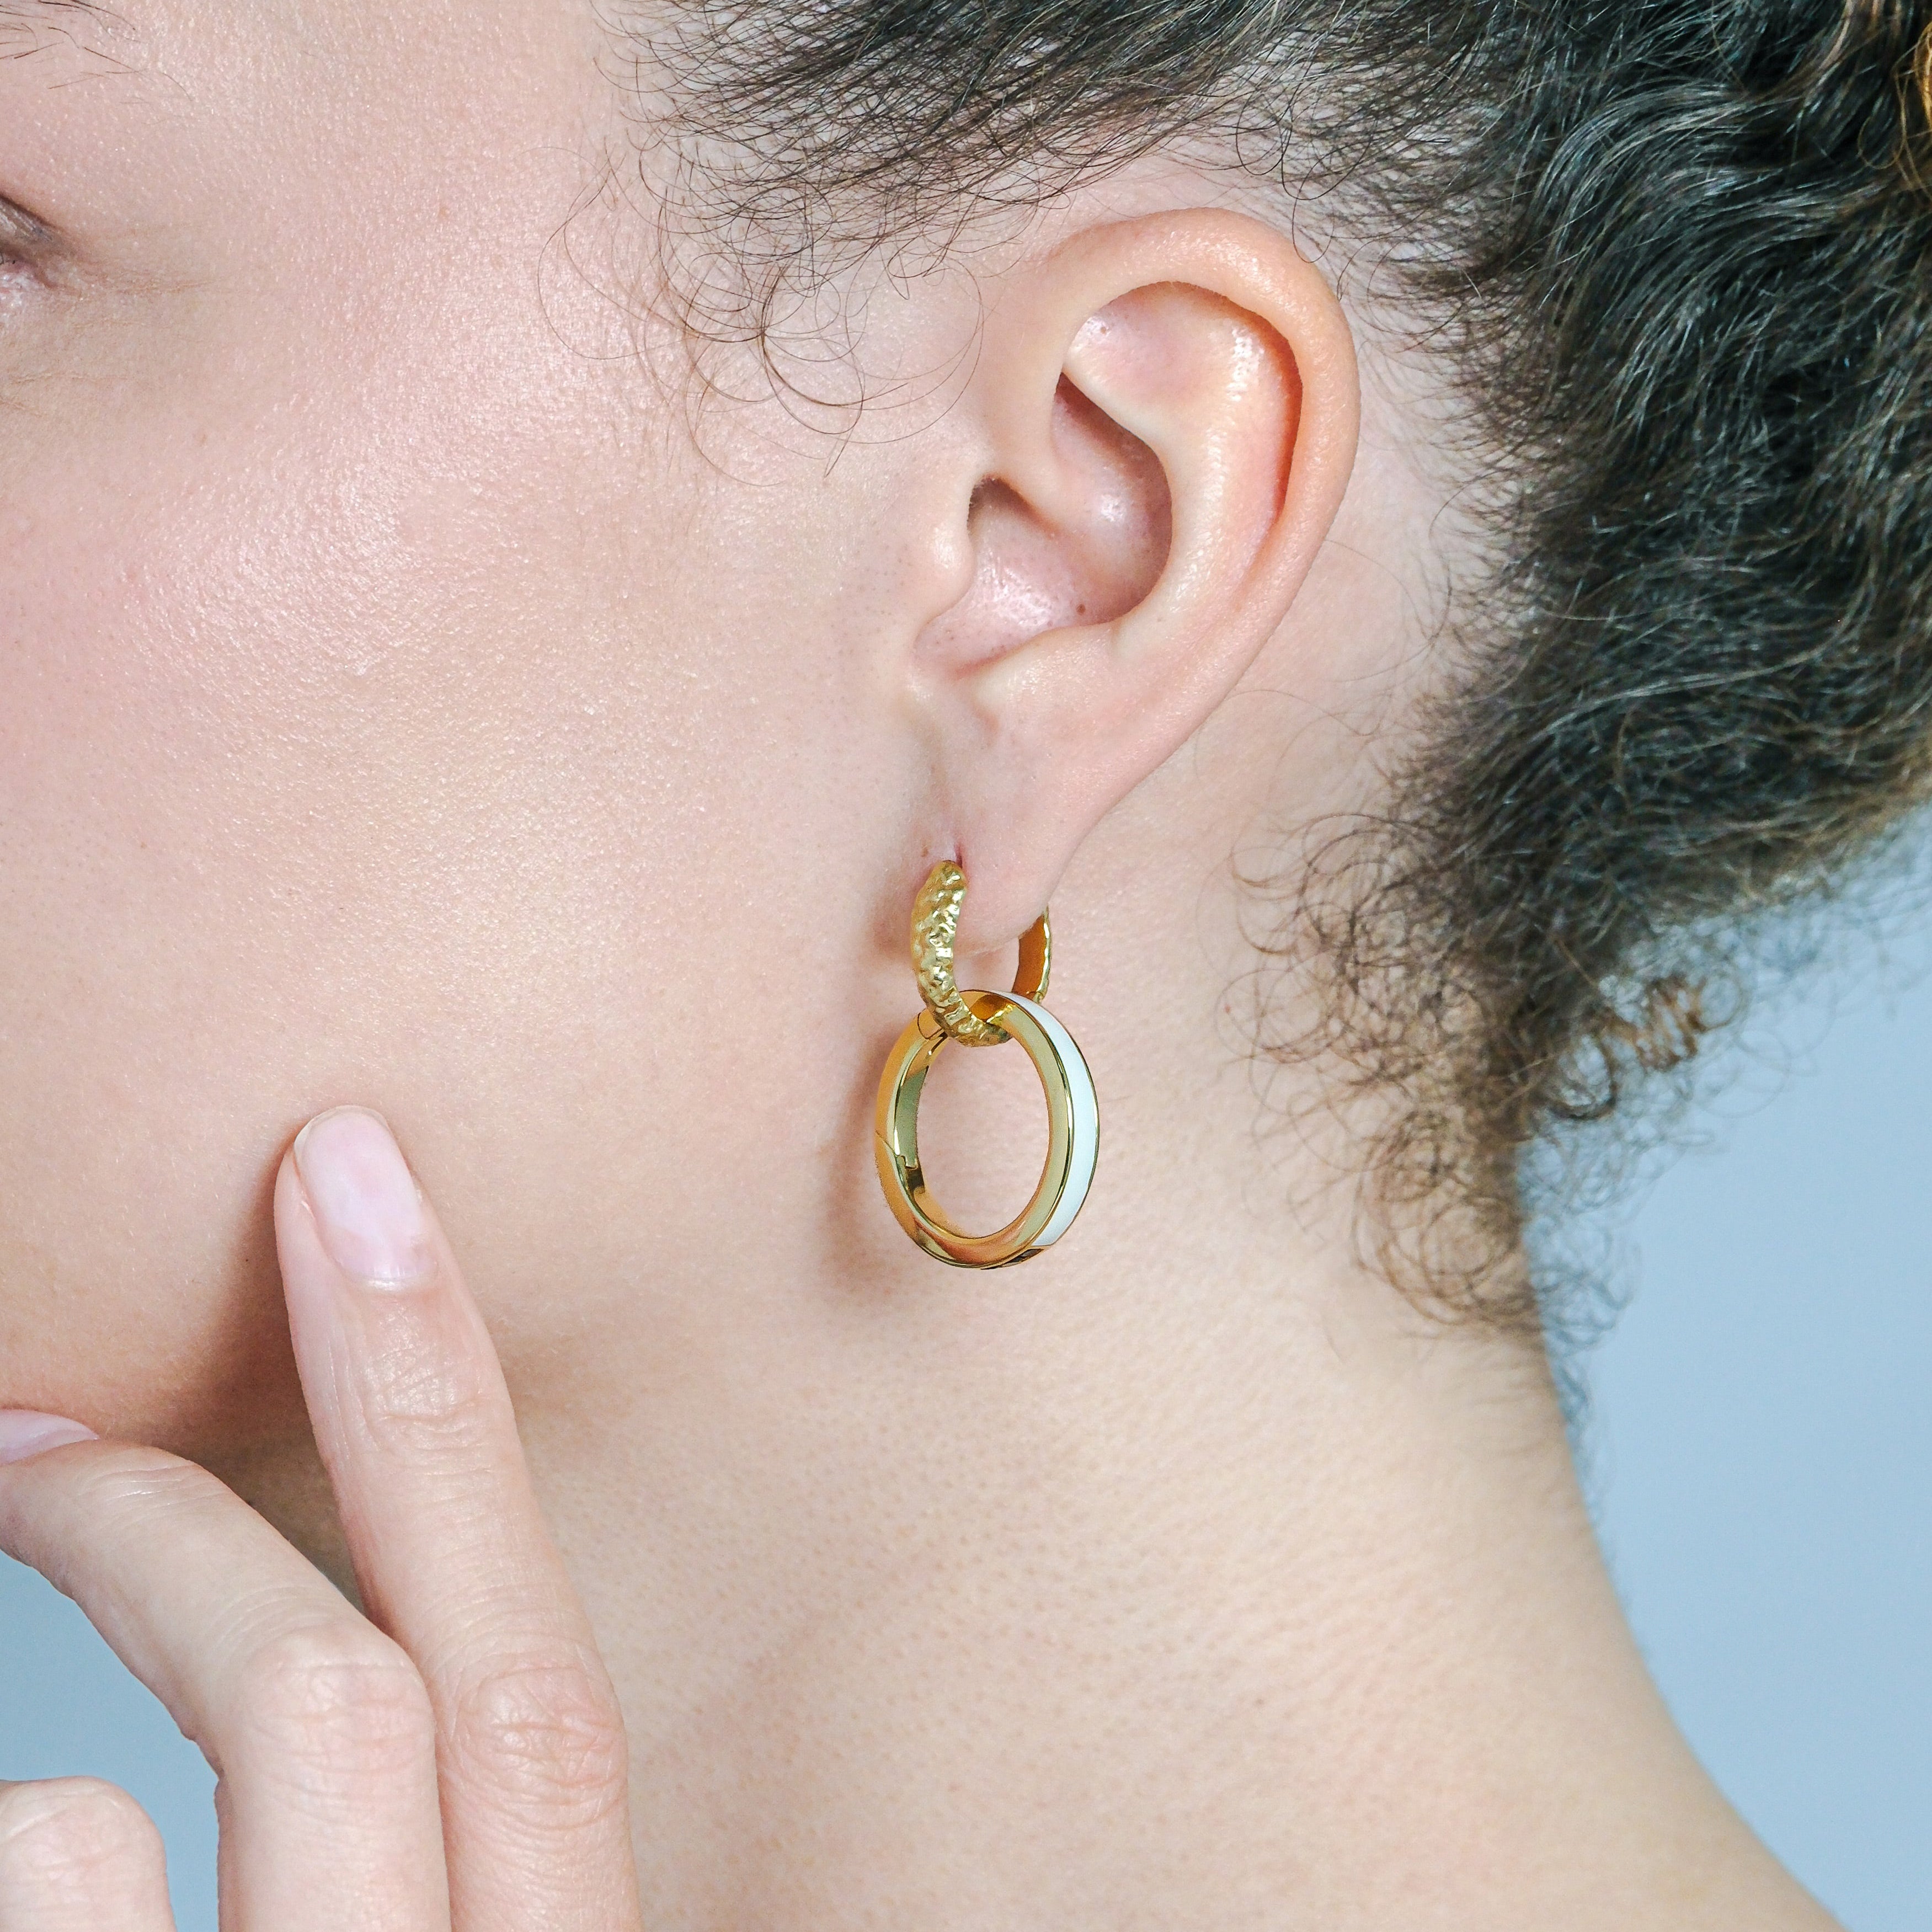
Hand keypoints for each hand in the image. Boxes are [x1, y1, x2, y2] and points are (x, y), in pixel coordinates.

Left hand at [0, 1106, 643, 1929]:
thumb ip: (452, 1842)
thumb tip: (368, 1633)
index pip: (535, 1690)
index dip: (444, 1413)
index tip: (347, 1179)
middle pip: (340, 1707)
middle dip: (167, 1525)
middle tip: (35, 1436)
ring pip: (83, 1828)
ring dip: (23, 1759)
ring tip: (14, 1659)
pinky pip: (27, 1871)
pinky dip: (0, 1850)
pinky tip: (21, 1874)